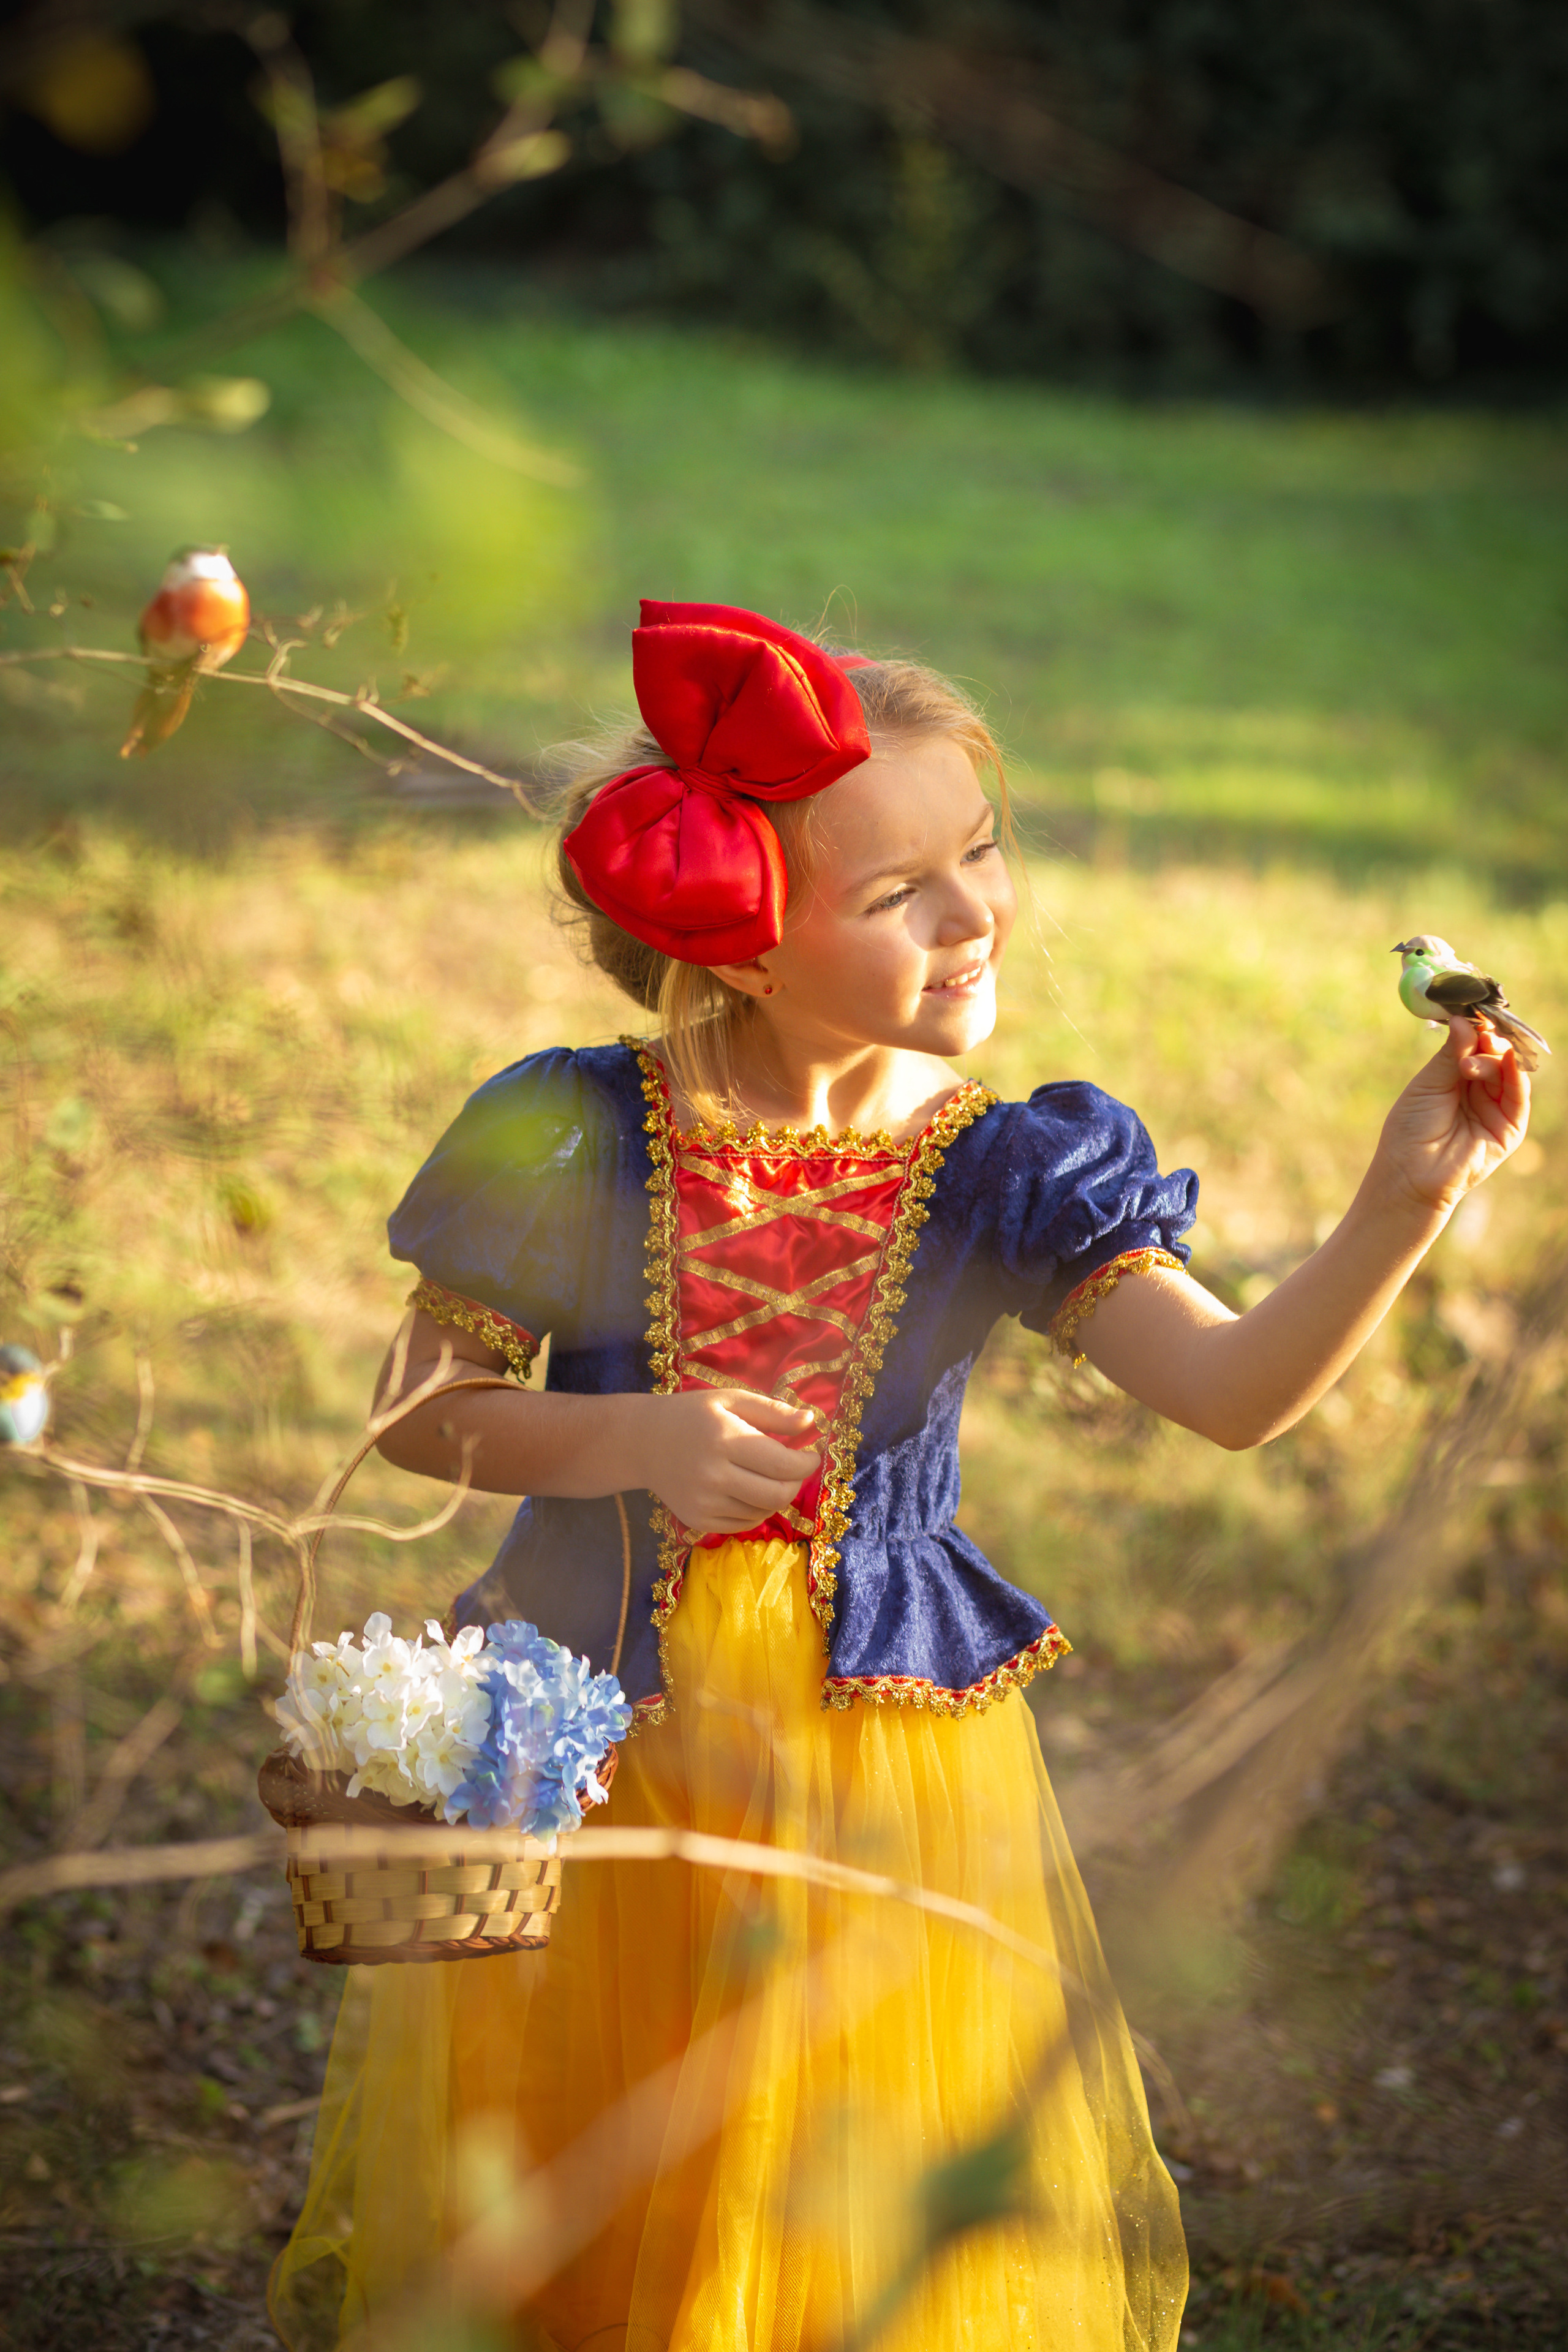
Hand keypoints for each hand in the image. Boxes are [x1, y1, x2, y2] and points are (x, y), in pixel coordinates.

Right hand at [632, 1388, 818, 1536]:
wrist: (643, 1443)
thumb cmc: (692, 1415)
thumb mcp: (730, 1401)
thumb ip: (772, 1412)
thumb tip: (811, 1421)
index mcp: (724, 1440)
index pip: (783, 1465)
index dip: (807, 1462)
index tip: (811, 1453)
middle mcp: (713, 1476)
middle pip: (777, 1495)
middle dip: (796, 1482)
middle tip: (794, 1468)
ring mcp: (704, 1503)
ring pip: (764, 1512)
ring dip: (776, 1496)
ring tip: (767, 1475)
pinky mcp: (698, 1521)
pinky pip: (744, 1524)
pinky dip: (757, 1510)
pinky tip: (748, 1489)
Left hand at [1373, 1017, 1530, 1217]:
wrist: (1410, 1175)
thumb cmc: (1410, 1130)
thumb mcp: (1428, 1084)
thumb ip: (1451, 1055)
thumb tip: (1465, 1020)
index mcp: (1455, 1079)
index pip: (1474, 1046)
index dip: (1476, 1028)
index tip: (1471, 1008)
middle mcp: (1478, 1091)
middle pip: (1494, 1054)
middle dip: (1488, 1039)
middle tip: (1477, 1031)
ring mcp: (1495, 1108)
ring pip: (1508, 1071)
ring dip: (1495, 1056)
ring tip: (1473, 1057)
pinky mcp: (1509, 1128)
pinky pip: (1518, 1096)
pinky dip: (1515, 1074)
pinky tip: (1505, 1058)